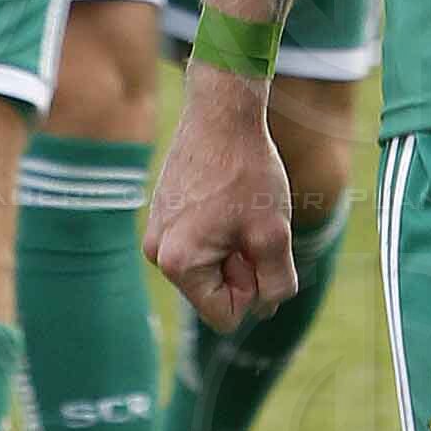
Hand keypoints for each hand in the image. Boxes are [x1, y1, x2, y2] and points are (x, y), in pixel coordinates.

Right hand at [145, 72, 293, 330]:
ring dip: (234, 246)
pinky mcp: (163, 214)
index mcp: (177, 263)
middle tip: (250, 222)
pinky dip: (222, 229)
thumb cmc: (248, 171)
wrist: (222, 113)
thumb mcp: (274, 234)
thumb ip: (274, 283)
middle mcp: (156, 252)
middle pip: (215, 292)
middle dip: (242, 266)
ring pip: (210, 266)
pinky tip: (228, 196)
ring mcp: (156, 232)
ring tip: (239, 207)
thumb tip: (263, 309)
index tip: (256, 247)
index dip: (252, 289)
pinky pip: (199, 243)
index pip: (224, 316)